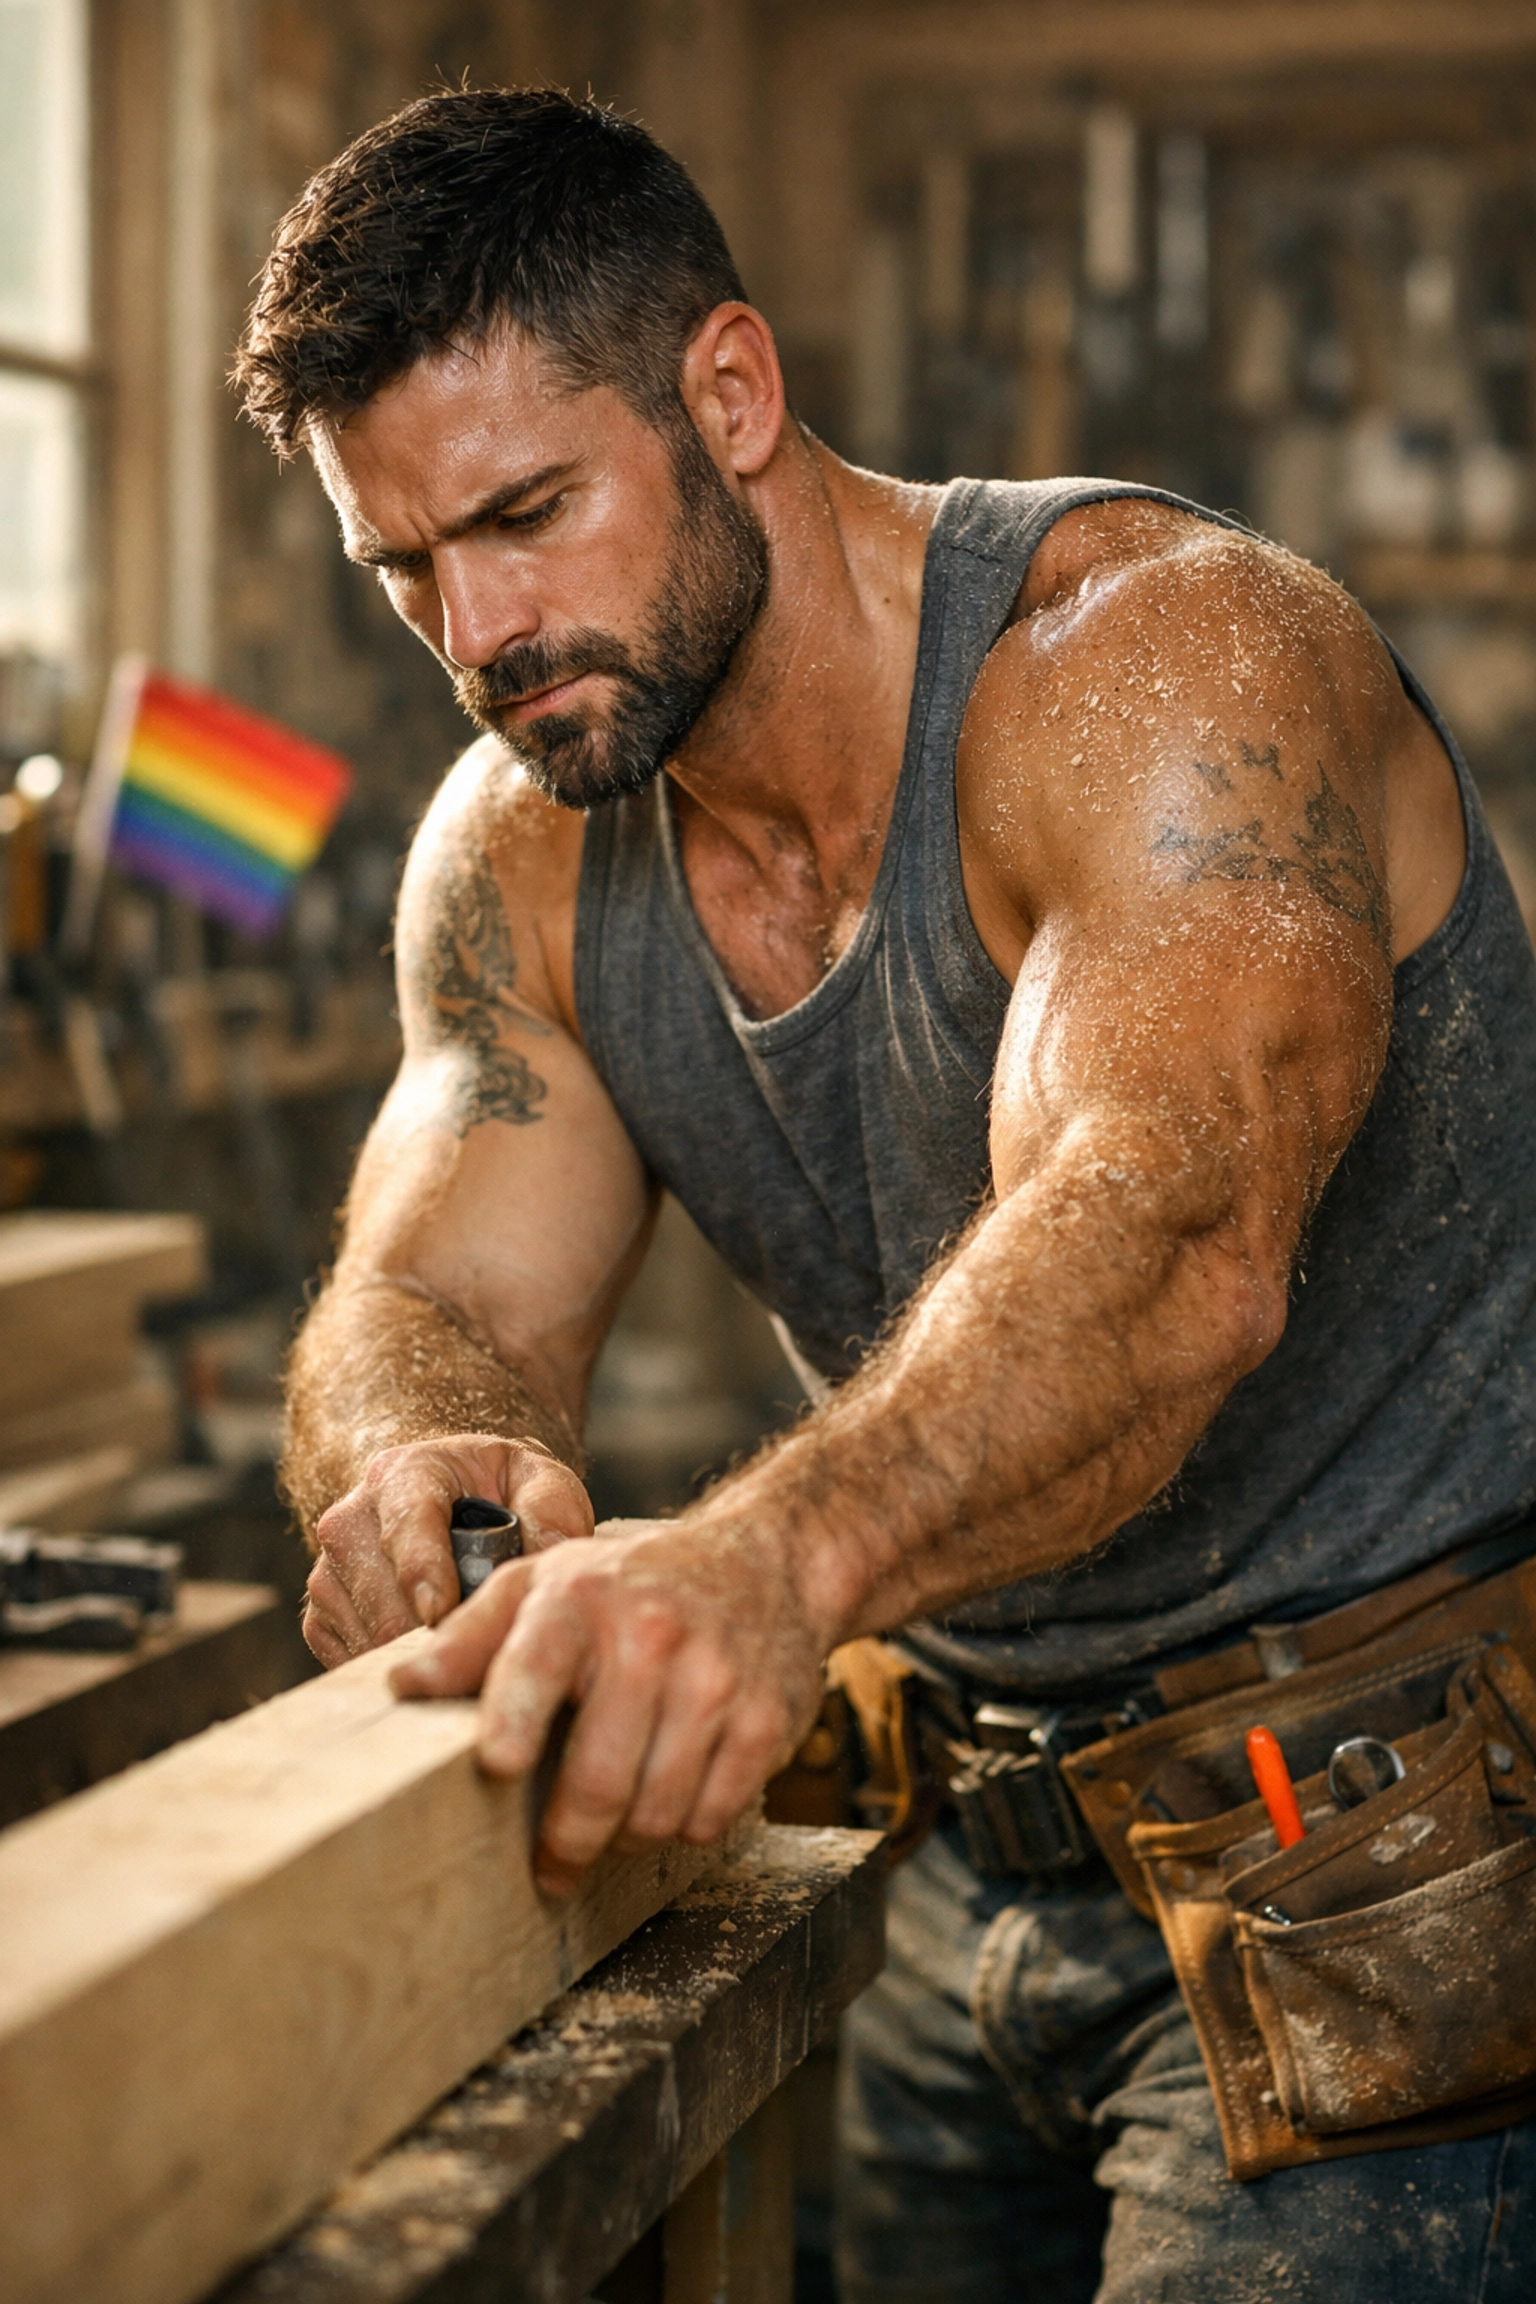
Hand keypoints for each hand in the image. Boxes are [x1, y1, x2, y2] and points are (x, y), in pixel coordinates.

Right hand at [303, 1433, 593, 1664]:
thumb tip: (547, 1559)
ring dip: (424, 1655)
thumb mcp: (538, 1480)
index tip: (442, 1612)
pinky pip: (356, 1663)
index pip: (406, 1527)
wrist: (444, 1501)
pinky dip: (402, 1668)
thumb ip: (552, 1512)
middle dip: (441, 1633)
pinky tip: (436, 1651)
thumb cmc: (497, 1493)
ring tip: (468, 1642)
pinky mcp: (319, 1618)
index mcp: (402, 1475)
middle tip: (492, 1644)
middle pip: (386, 1603)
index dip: (424, 1573)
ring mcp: (327, 1573)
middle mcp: (350, 1521)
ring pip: (372, 1640)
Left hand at [389, 1515, 825, 1893]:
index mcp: (580, 1600)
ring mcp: (715, 1681)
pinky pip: (709, 1819)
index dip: (515, 1718)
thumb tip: (401, 1687)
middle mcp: (652, 1637)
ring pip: (655, 1814)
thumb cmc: (630, 1585)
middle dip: (566, 1842)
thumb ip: (471, 1638)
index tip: (496, 1763)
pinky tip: (669, 1795)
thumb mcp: (544, 1586)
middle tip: (549, 1865)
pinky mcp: (765, 1722)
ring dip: (625, 1838)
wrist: (763, 1563)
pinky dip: (681, 1827)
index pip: (538, 1665)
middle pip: (599, 1778)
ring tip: (613, 1819)